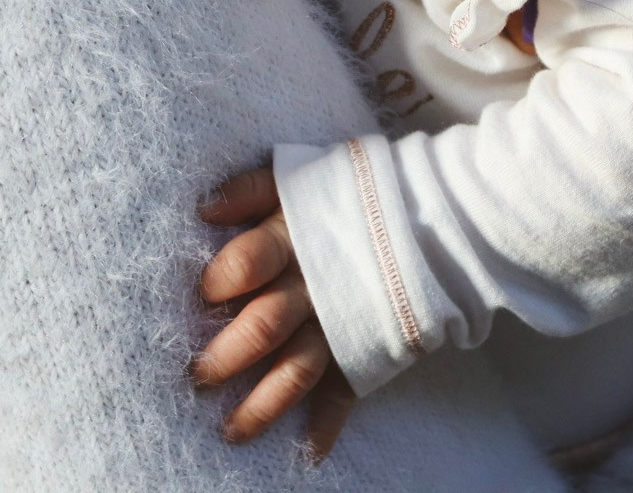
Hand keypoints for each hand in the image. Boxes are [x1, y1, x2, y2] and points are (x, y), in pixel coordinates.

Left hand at [194, 167, 355, 458]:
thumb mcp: (300, 177)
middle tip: (197, 378)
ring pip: (296, 370)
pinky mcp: (365, 348)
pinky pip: (344, 393)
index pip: (249, 261)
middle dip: (226, 356)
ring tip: (231, 433)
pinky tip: (306, 455)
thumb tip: (203, 207)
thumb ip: (250, 190)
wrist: (434, 213)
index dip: (221, 280)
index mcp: (294, 237)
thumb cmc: (351, 193)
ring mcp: (341, 322)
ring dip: (262, 406)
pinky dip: (326, 426)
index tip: (202, 296)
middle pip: (263, 326)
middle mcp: (313, 286)